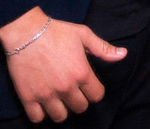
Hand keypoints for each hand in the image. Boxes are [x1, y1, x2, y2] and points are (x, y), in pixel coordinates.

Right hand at [0, 9, 125, 122]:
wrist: (26, 32)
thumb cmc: (57, 31)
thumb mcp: (84, 35)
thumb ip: (103, 48)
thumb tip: (123, 54)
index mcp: (82, 73)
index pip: (97, 95)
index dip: (94, 91)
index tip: (88, 86)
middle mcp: (66, 87)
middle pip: (80, 107)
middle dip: (79, 100)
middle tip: (73, 92)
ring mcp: (46, 94)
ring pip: (60, 117)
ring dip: (61, 110)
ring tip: (58, 99)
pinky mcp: (28, 97)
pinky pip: (37, 118)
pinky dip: (40, 114)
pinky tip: (42, 104)